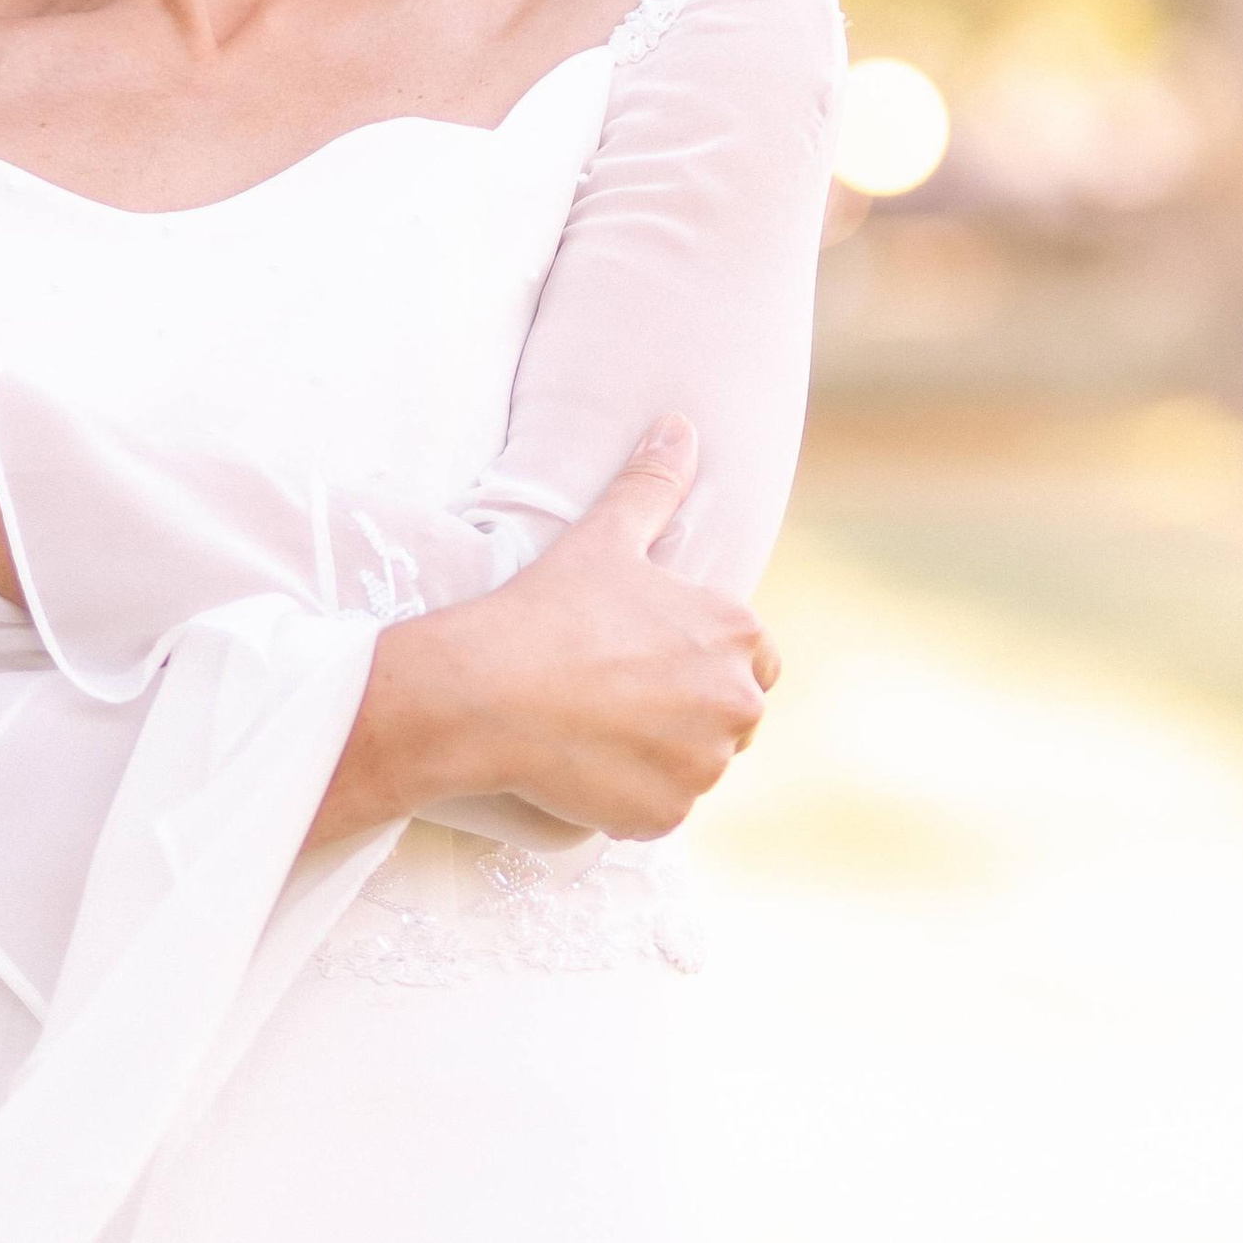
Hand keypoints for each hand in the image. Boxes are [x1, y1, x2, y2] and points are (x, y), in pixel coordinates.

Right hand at [316, 419, 778, 846]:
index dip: (705, 662)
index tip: (651, 662)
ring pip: (695, 767)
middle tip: (616, 699)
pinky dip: (629, 797)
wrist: (484, 691)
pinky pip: (658, 810)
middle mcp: (738, 704)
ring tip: (594, 730)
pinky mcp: (665, 816)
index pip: (758, 662)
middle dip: (688, 713)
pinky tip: (582, 766)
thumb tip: (679, 426)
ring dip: (661, 757)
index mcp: (739, 635)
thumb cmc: (548, 608)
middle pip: (732, 719)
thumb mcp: (605, 538)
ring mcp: (704, 767)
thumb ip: (653, 485)